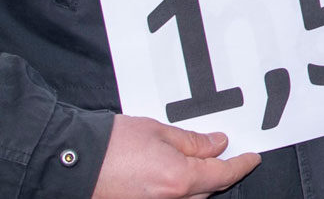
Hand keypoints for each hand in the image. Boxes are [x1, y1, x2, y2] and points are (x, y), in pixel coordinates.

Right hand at [93, 115, 261, 198]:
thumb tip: (217, 144)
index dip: (241, 165)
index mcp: (180, 179)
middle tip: (224, 154)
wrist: (72, 160)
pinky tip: (173, 174)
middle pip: (208, 189)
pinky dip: (179, 188)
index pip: (223, 174)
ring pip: (191, 197)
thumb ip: (192, 141)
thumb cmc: (109, 144)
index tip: (251, 158)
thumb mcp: (158, 131)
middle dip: (219, 172)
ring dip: (198, 182)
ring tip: (196, 161)